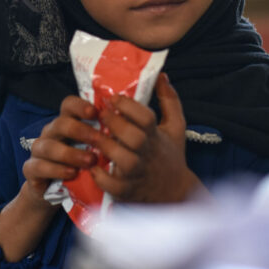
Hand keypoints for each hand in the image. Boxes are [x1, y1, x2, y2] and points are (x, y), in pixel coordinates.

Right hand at [22, 95, 99, 206]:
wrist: (52, 190)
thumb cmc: (77, 164)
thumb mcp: (90, 149)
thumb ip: (100, 137)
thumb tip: (123, 128)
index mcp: (65, 122)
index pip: (68, 104)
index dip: (80, 106)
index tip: (95, 112)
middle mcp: (50, 132)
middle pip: (60, 123)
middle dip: (80, 131)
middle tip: (98, 140)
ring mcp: (38, 150)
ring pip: (49, 146)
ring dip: (71, 153)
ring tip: (90, 161)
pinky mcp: (31, 169)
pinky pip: (39, 166)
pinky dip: (56, 170)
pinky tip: (71, 173)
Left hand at [90, 73, 200, 202]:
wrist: (175, 194)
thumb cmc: (171, 154)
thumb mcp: (176, 126)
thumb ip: (169, 100)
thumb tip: (160, 75)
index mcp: (157, 137)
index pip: (146, 118)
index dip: (129, 106)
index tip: (114, 97)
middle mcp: (148, 155)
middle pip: (133, 137)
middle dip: (114, 123)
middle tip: (99, 112)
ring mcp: (138, 174)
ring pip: (121, 159)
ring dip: (105, 146)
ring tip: (92, 135)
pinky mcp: (127, 192)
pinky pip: (111, 184)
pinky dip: (100, 175)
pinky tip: (92, 163)